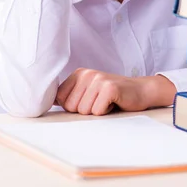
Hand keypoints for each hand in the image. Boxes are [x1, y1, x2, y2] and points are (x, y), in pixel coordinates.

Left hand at [56, 68, 176, 115]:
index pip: (60, 100)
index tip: (89, 101)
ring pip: (84, 111)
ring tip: (107, 102)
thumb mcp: (89, 92)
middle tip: (100, 102)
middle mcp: (87, 74)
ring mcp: (98, 79)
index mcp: (79, 74)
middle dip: (86, 111)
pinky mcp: (110, 88)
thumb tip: (45, 104)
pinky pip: (97, 111)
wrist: (141, 91)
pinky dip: (106, 112)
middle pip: (71, 107)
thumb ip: (70, 96)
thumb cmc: (113, 96)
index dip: (74, 107)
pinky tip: (114, 103)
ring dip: (97, 112)